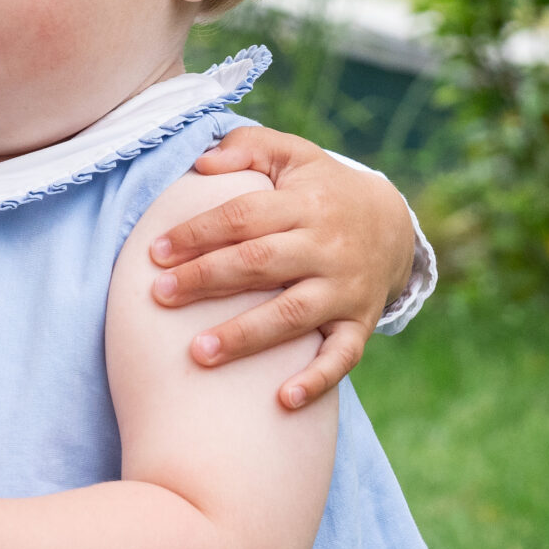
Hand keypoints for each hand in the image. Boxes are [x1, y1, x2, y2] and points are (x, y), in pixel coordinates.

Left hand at [150, 128, 415, 409]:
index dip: (197, 233)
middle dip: (206, 280)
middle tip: (158, 296)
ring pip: (292, 314)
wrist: (394, 225)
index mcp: (305, 203)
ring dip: (245, 335)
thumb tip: (201, 161)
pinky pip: (342, 356)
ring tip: (197, 353)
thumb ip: (247, 148)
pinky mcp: (360, 322)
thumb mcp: (292, 155)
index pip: (242, 217)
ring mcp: (345, 288)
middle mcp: (326, 246)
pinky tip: (284, 400)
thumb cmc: (321, 189)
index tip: (154, 253)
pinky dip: (318, 380)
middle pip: (260, 264)